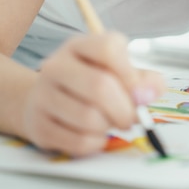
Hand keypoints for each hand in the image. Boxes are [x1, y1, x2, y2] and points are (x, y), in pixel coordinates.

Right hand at [21, 31, 165, 156]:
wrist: (44, 100)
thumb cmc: (91, 82)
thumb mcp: (119, 71)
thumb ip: (143, 80)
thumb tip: (150, 93)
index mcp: (79, 46)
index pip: (108, 48)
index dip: (130, 73)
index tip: (140, 92)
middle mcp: (56, 66)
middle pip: (99, 86)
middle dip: (125, 109)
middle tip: (132, 118)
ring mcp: (42, 95)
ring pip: (89, 118)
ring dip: (109, 127)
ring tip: (109, 123)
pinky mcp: (38, 125)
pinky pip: (78, 141)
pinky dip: (96, 143)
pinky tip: (95, 135)